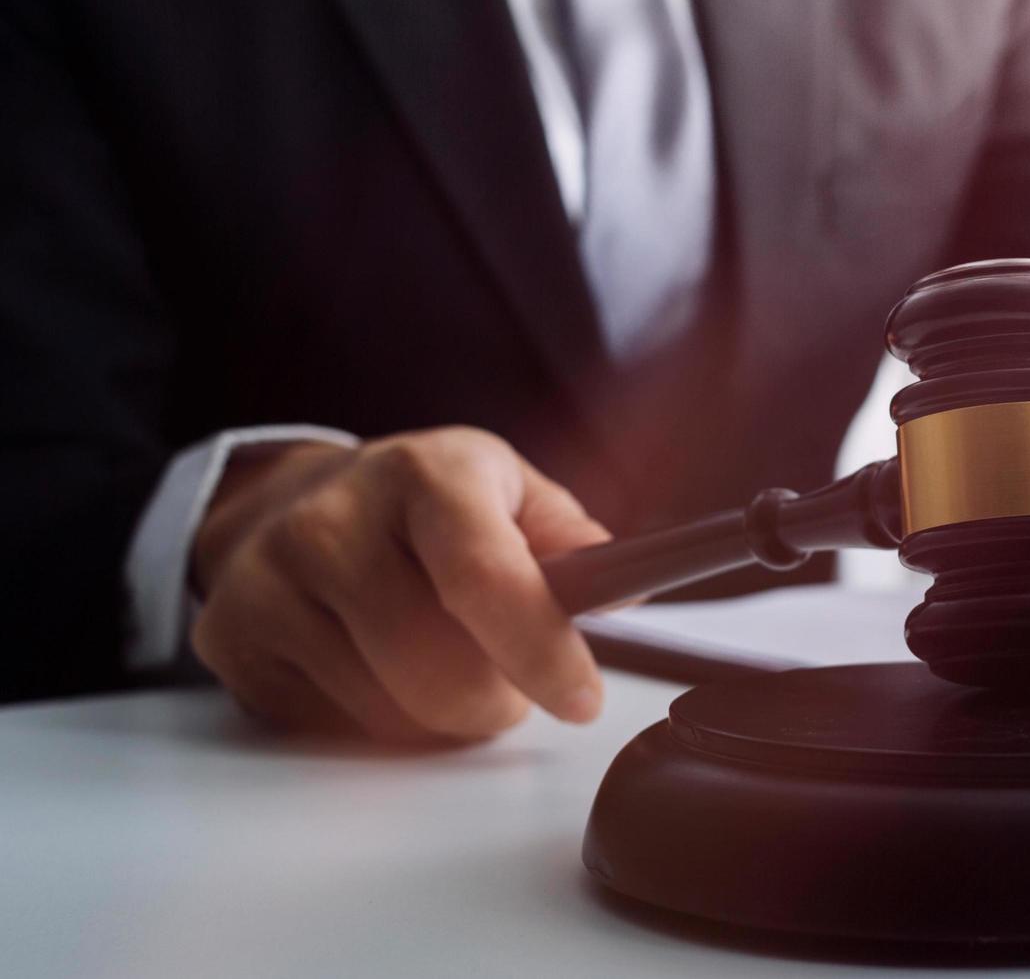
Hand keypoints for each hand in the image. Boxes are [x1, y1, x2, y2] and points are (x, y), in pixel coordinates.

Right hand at [190, 427, 610, 741]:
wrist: (285, 502)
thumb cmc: (421, 510)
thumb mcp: (505, 492)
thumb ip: (572, 541)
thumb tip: (624, 587)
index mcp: (425, 475)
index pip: (486, 578)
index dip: (540, 650)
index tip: (581, 700)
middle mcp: (333, 520)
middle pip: (440, 672)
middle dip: (495, 700)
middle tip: (503, 681)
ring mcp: (269, 579)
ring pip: (389, 716)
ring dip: (437, 719)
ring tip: (433, 665)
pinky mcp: (229, 637)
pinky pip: (330, 730)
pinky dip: (372, 723)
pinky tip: (368, 669)